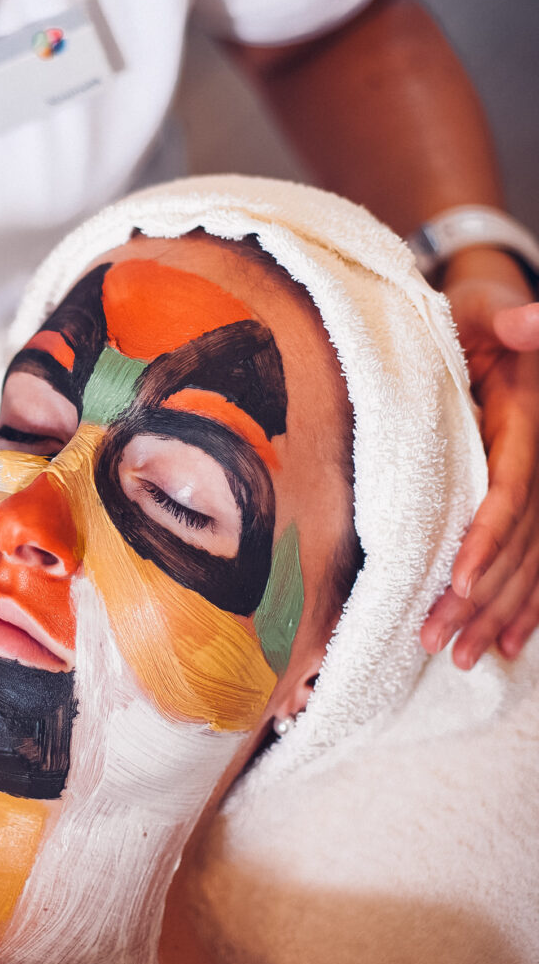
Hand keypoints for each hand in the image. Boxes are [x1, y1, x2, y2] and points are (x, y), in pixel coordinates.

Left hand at [421, 249, 538, 666]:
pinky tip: (505, 644)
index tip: (461, 580)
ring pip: (529, 562)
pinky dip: (525, 605)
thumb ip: (509, 321)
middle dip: (479, 596)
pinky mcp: (534, 501)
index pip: (513, 489)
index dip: (489, 537)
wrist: (503, 324)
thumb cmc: (482, 315)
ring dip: (496, 613)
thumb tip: (528, 320)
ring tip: (458, 655)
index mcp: (529, 421)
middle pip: (518, 542)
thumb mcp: (487, 308)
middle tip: (435, 638)